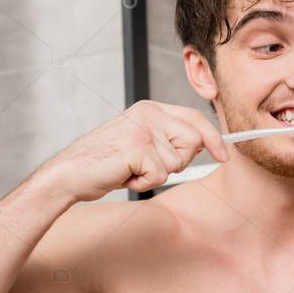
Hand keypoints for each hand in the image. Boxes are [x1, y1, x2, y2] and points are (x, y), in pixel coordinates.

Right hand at [39, 100, 228, 201]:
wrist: (69, 173)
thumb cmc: (105, 162)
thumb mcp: (140, 142)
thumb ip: (167, 138)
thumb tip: (203, 144)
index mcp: (150, 109)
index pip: (194, 119)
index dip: (214, 139)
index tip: (223, 156)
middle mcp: (148, 113)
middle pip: (194, 142)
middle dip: (177, 163)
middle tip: (147, 166)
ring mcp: (142, 129)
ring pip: (176, 162)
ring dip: (155, 175)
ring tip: (130, 169)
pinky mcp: (137, 147)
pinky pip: (160, 175)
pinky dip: (143, 183)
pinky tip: (124, 175)